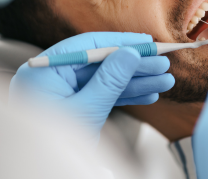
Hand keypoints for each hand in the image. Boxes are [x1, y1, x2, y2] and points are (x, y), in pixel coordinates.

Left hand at [10, 32, 173, 142]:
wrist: (43, 177)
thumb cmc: (55, 146)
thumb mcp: (86, 110)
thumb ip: (110, 80)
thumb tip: (131, 53)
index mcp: (45, 71)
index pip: (88, 46)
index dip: (121, 42)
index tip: (147, 43)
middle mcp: (54, 78)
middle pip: (102, 63)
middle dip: (135, 66)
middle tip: (163, 64)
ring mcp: (65, 93)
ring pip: (107, 81)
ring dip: (137, 82)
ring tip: (164, 82)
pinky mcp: (77, 107)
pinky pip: (104, 96)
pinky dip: (126, 96)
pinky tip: (149, 95)